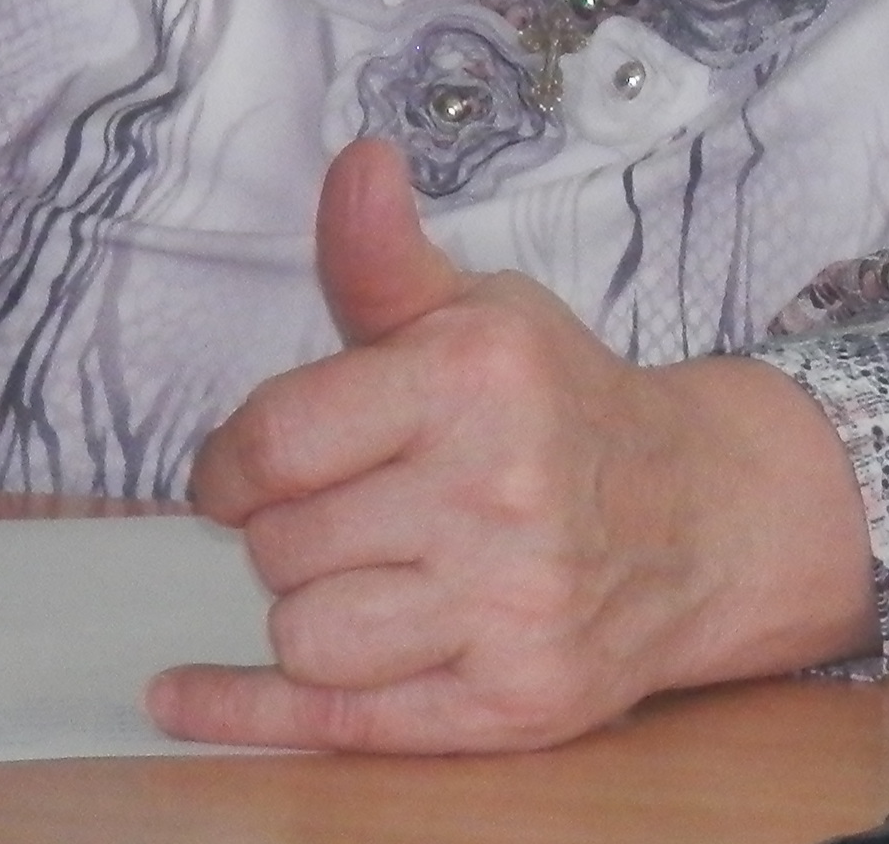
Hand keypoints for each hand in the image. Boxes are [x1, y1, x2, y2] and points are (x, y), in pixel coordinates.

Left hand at [151, 138, 875, 751]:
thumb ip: (382, 257)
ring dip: (318, 613)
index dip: (234, 463)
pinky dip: (246, 712)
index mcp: (478, 378)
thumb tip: (355, 164)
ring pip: (305, 636)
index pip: (268, 442)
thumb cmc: (562, 409)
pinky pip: (332, 724)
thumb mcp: (480, 316)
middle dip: (298, 533)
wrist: (701, 514)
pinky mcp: (514, 701)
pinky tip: (187, 690)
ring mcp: (513, 605)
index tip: (251, 470)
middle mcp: (500, 490)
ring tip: (380, 578)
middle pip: (278, 547)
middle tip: (362, 515)